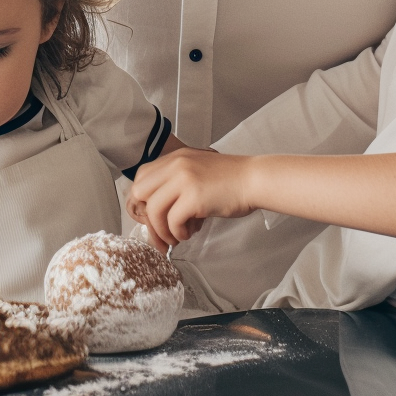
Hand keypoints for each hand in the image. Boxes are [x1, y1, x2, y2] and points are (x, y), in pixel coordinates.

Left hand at [128, 147, 257, 247]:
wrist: (254, 180)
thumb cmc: (230, 181)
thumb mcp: (197, 172)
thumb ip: (176, 183)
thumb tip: (158, 212)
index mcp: (175, 158)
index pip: (141, 177)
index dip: (142, 200)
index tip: (152, 215)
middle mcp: (176, 165)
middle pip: (140, 192)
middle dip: (147, 216)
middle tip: (160, 230)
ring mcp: (184, 179)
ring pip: (154, 210)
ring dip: (162, 229)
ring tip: (176, 236)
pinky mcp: (194, 197)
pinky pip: (172, 221)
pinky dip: (178, 233)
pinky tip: (189, 233)